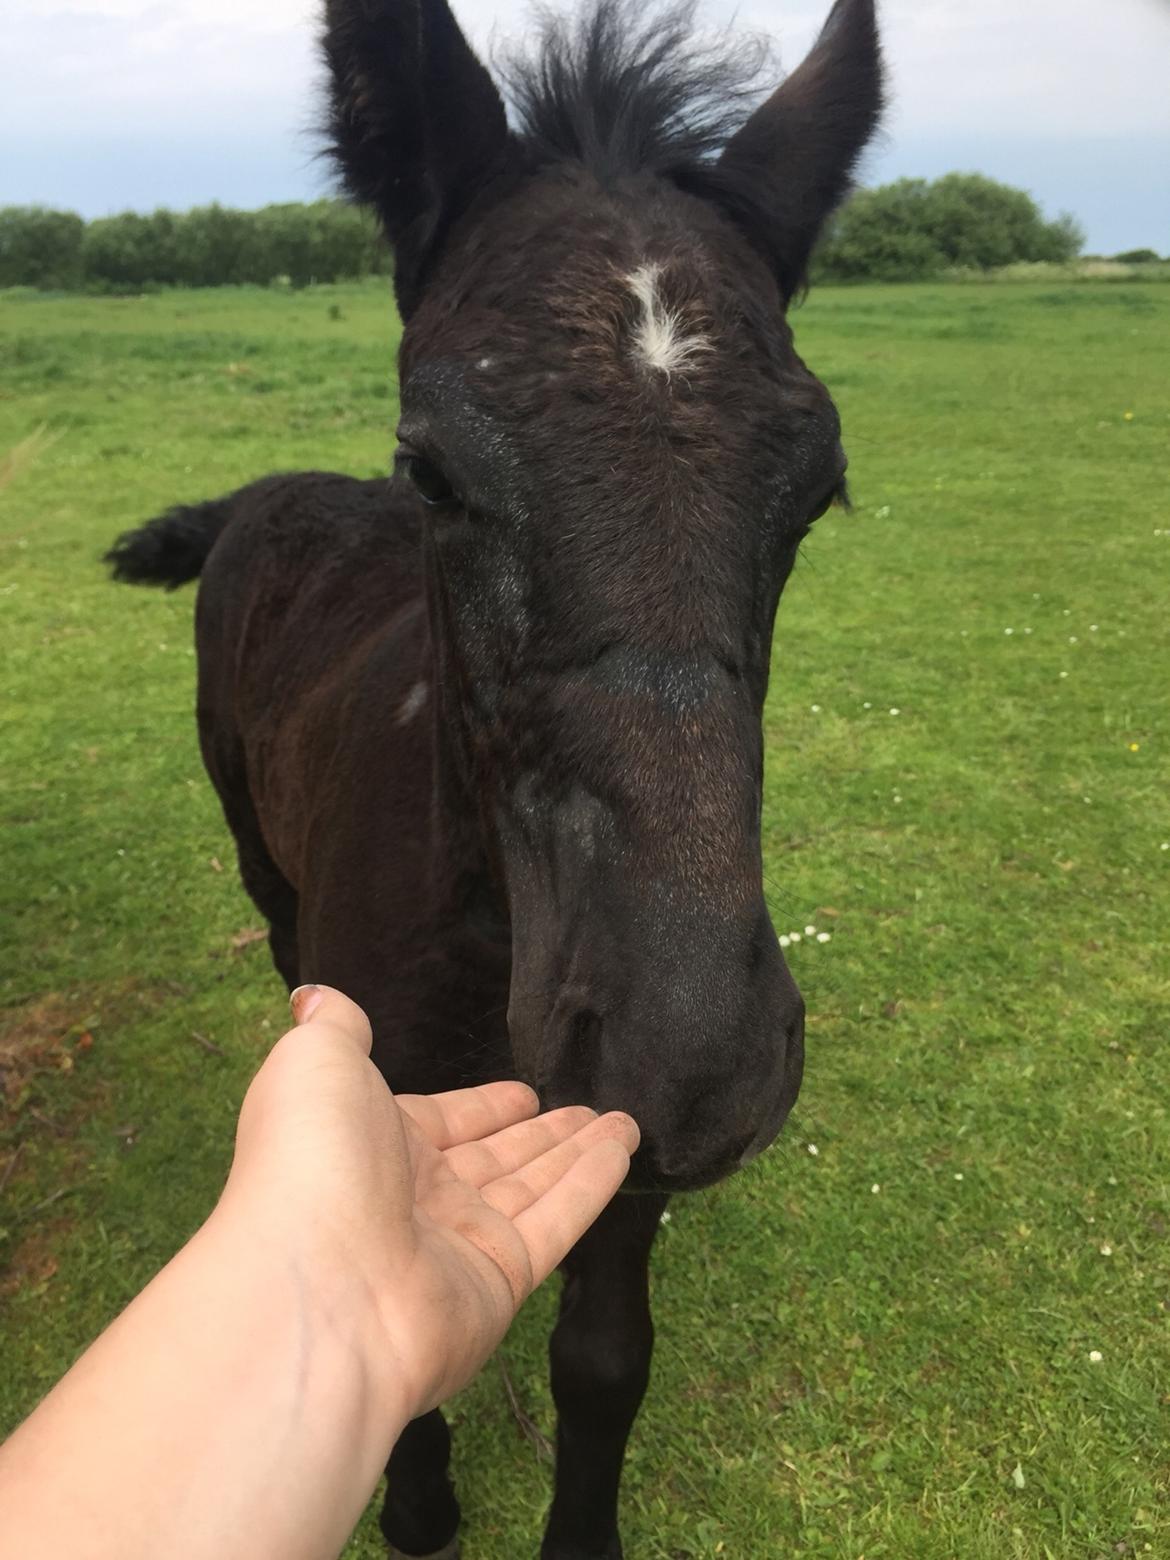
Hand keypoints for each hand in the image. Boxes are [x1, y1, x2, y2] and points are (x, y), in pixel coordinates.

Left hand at [218, 984, 638, 1421]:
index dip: (484, 1107)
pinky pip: (555, 1221)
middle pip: (495, 1158)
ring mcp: (457, 1245)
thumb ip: (335, 1029)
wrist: (314, 1288)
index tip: (525, 1094)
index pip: (442, 1121)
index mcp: (371, 1146)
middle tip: (591, 1110)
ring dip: (579, 1153)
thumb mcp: (314, 1065)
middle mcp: (415, 1199)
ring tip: (627, 1122)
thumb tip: (318, 998)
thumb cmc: (309, 1162)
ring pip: (533, 1187)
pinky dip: (591, 1184)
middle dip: (543, 1133)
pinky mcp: (499, 1282)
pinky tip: (623, 1150)